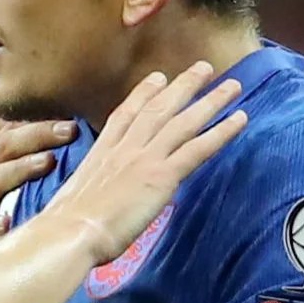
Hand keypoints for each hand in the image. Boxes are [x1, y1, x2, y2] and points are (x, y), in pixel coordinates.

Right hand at [0, 120, 76, 256]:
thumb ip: (10, 166)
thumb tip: (53, 152)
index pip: (11, 137)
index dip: (41, 126)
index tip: (73, 120)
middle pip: (5, 149)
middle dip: (38, 137)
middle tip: (70, 130)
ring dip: (20, 170)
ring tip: (46, 162)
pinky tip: (6, 224)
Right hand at [45, 63, 245, 265]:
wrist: (68, 234)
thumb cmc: (63, 228)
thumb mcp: (72, 198)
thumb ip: (89, 192)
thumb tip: (90, 204)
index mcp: (100, 154)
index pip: (125, 115)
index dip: (143, 94)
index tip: (158, 77)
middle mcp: (124, 149)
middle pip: (158, 109)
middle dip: (182, 86)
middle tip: (204, 68)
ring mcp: (144, 159)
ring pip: (182, 122)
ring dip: (210, 100)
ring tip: (232, 85)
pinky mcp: (161, 176)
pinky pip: (197, 149)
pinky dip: (221, 132)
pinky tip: (240, 119)